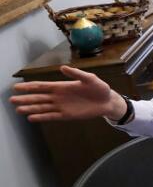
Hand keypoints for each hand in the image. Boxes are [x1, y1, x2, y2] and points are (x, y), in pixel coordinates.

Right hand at [10, 65, 125, 121]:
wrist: (107, 101)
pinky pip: (52, 116)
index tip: (16, 87)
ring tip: (18, 110)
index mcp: (62, 86)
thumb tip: (63, 68)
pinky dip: (42, 117)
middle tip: (11, 100)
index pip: (42, 86)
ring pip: (42, 107)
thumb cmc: (99, 88)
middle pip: (38, 97)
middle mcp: (58, 97)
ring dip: (31, 108)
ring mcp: (61, 106)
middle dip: (25, 98)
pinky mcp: (67, 115)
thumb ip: (77, 74)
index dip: (29, 86)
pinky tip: (32, 118)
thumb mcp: (90, 78)